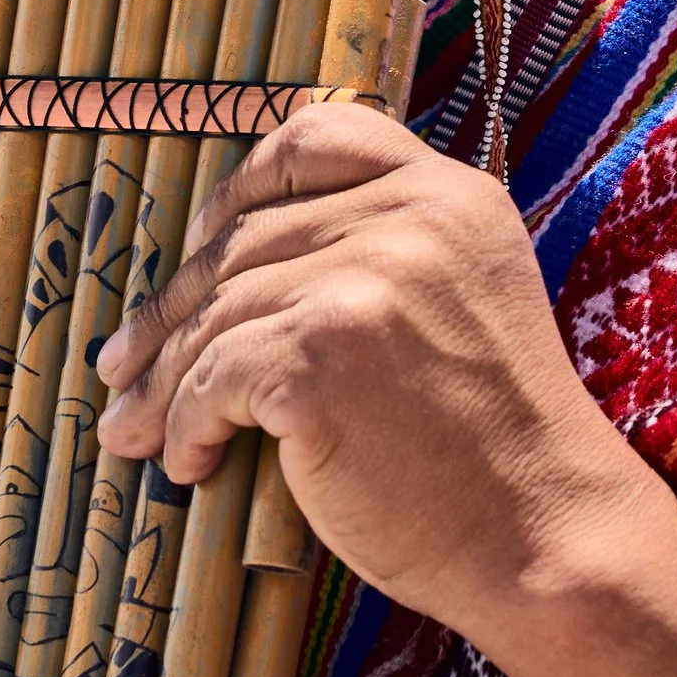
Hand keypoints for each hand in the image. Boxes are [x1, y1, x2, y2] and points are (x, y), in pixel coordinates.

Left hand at [98, 104, 676, 676]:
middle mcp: (411, 217)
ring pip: (218, 313)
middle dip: (172, 309)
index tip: (198, 244)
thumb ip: (388, 251)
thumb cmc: (495, 445)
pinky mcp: (324, 354)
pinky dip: (187, 423)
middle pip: (245, 237)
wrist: (552, 540)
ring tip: (133, 429)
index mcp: (450, 193)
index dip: (240, 187)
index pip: (316, 137)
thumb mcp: (465, 300)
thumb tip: (232, 253)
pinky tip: (188, 462)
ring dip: (164, 379)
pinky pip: (215, 378)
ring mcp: (367, 281)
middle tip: (123, 366)